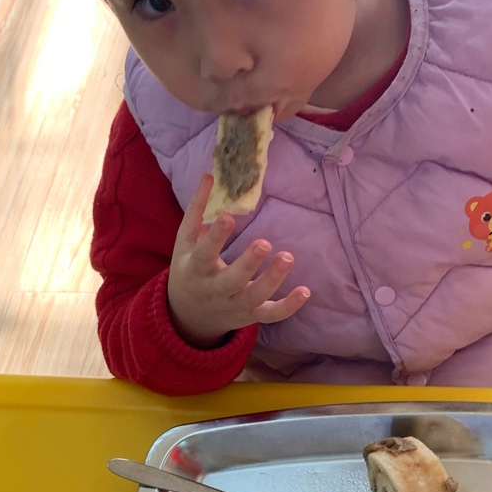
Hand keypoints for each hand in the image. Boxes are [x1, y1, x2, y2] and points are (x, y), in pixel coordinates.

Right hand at [167, 175, 310, 347]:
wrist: (189, 315)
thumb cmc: (190, 269)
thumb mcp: (185, 241)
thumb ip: (198, 209)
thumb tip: (209, 175)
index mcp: (196, 270)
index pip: (204, 254)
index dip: (215, 237)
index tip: (228, 217)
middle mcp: (215, 291)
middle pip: (232, 281)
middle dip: (248, 263)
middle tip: (264, 243)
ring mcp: (235, 306)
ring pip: (255, 297)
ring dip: (273, 279)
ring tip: (288, 257)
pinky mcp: (251, 316)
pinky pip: (271, 315)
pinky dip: (289, 306)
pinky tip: (305, 290)